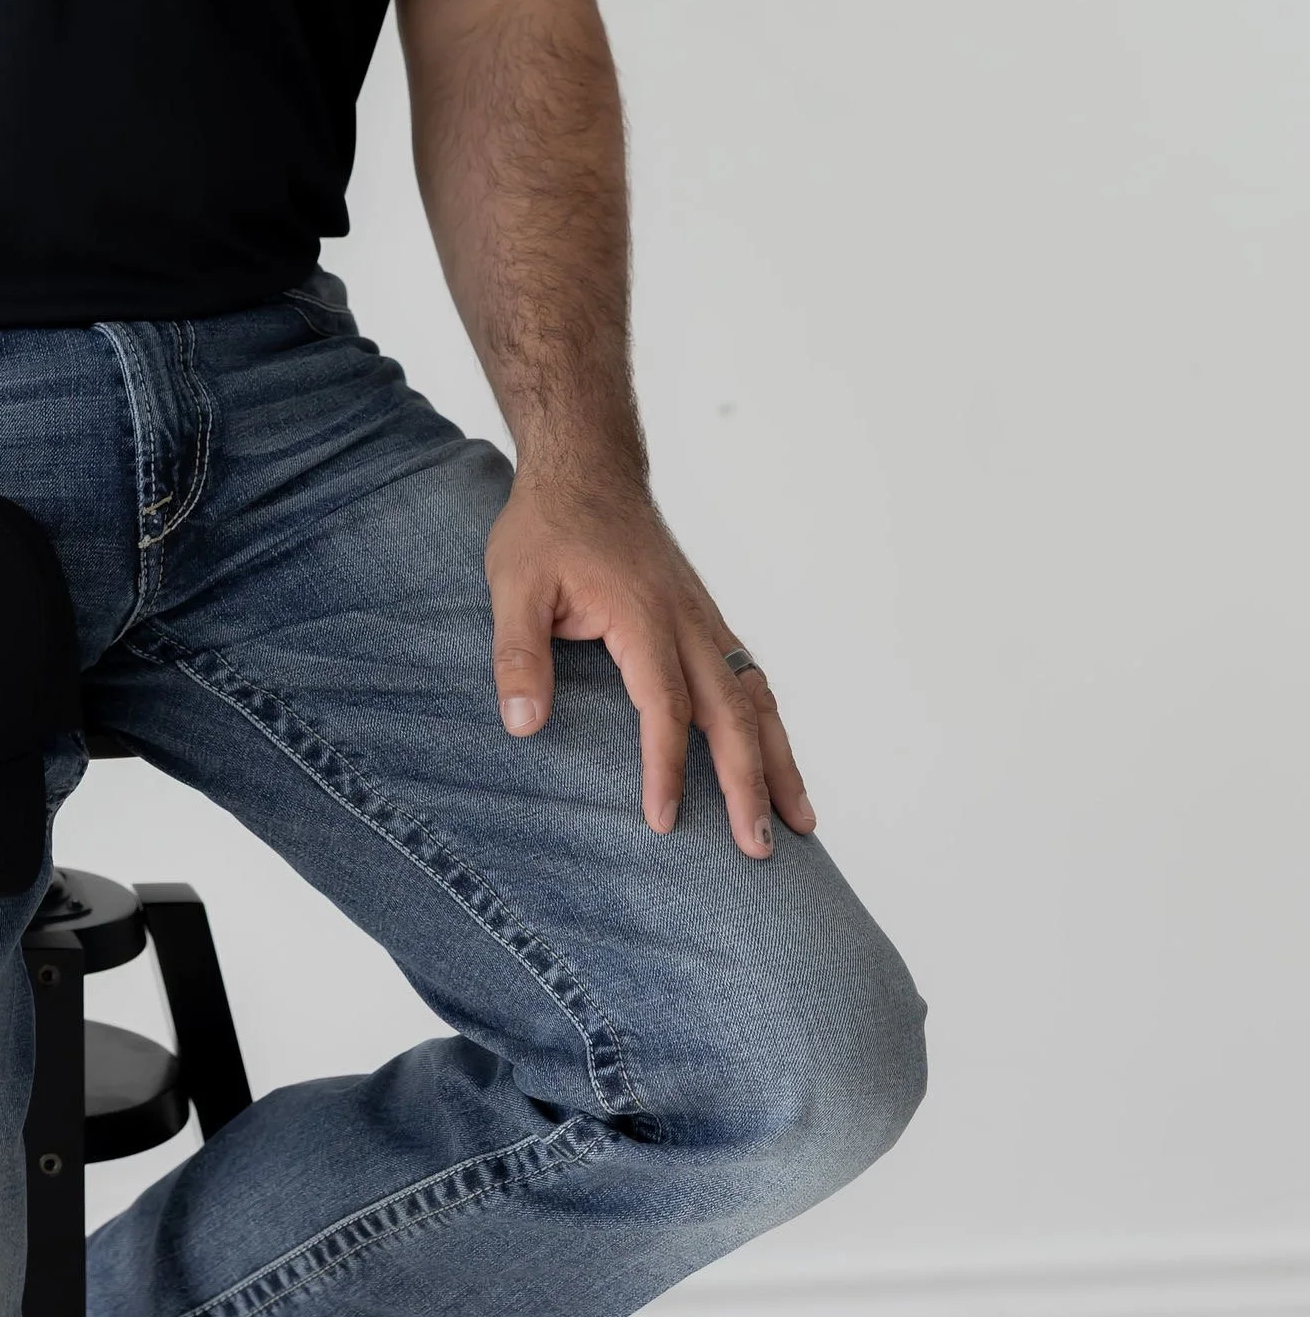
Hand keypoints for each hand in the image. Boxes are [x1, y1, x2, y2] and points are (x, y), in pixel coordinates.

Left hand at [484, 467, 814, 858]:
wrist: (587, 467)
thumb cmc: (547, 527)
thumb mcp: (513, 583)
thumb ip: (516, 654)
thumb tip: (522, 725)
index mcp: (643, 616)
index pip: (665, 706)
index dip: (666, 768)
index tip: (664, 822)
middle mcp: (687, 621)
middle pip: (732, 712)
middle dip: (749, 783)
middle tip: (759, 849)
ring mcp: (704, 619)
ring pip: (756, 697)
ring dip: (780, 760)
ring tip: (802, 822)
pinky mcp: (706, 619)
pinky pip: (750, 677)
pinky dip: (770, 723)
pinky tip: (779, 758)